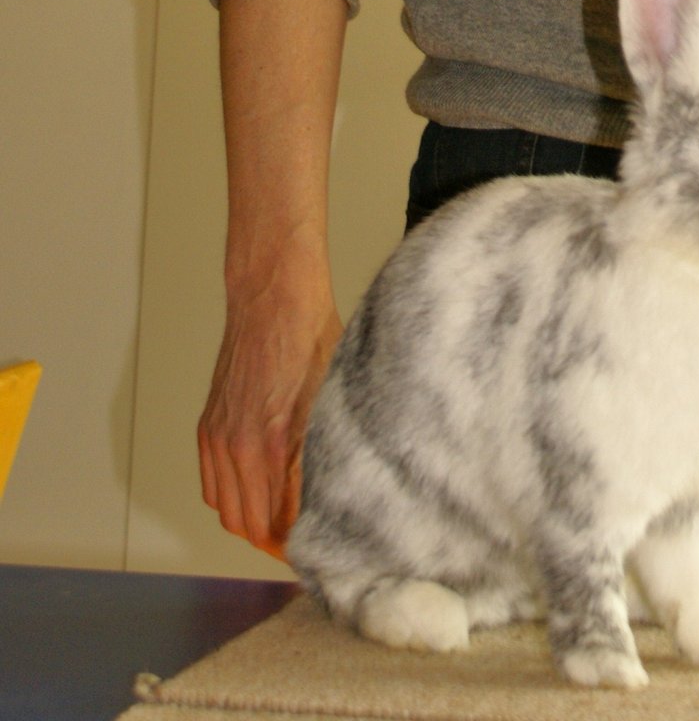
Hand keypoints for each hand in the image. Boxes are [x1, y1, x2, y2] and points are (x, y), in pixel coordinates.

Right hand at [197, 270, 340, 558]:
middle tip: (305, 545)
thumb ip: (327, 448)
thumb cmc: (312, 337)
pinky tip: (255, 496)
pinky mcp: (208, 426)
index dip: (299, 546)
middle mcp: (239, 447)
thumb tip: (339, 491)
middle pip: (249, 527)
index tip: (319, 552)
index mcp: (275, 443)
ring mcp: (218, 437)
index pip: (280, 522)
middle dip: (276, 543)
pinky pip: (211, 485)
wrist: (273, 297)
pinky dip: (229, 500)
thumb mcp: (334, 397)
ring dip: (251, 524)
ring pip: (226, 511)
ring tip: (283, 526)